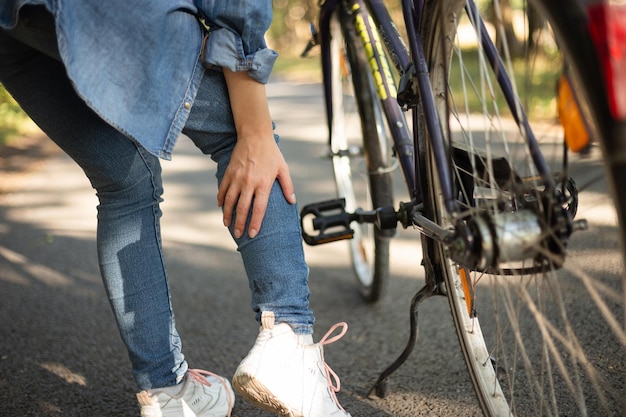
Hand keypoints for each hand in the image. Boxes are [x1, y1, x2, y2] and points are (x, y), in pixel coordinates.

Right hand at [217, 68, 295, 238]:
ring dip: (227, 214)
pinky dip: (221, 199)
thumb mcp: (283, 169)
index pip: (259, 209)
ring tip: (227, 224)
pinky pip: (223, 189)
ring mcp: (237, 178)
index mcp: (263, 184)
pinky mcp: (229, 172)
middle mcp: (249, 183)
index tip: (252, 234)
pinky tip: (221, 207)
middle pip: (242, 208)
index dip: (255, 223)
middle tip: (239, 235)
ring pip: (230, 201)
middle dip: (240, 224)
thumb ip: (288, 186)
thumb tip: (292, 201)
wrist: (255, 136)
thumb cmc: (271, 153)